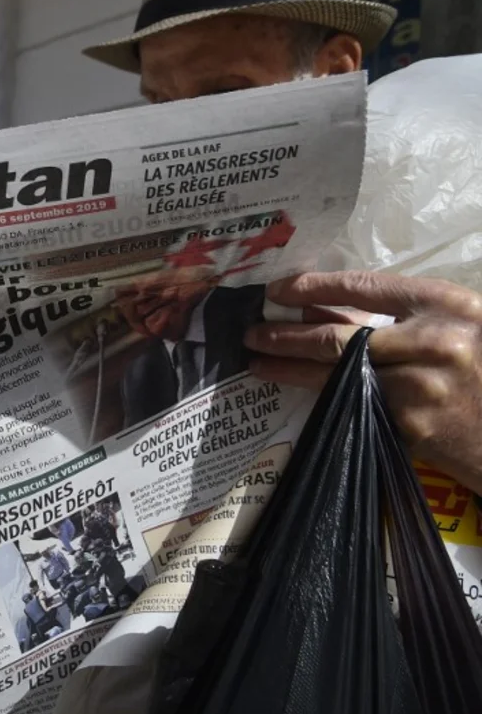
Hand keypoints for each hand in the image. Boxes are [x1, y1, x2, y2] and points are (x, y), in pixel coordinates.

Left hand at [245, 271, 481, 491]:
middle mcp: (432, 341)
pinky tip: (294, 391)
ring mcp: (420, 387)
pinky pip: (351, 405)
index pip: (364, 286)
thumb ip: (405, 316)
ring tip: (257, 361)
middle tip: (251, 332)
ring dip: (288, 367)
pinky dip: (318, 396)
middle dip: (286, 334)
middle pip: (338, 336)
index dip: (313, 286)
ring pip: (335, 375)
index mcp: (447, 304)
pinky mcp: (411, 427)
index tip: (278, 289)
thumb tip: (327, 311)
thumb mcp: (460, 326)